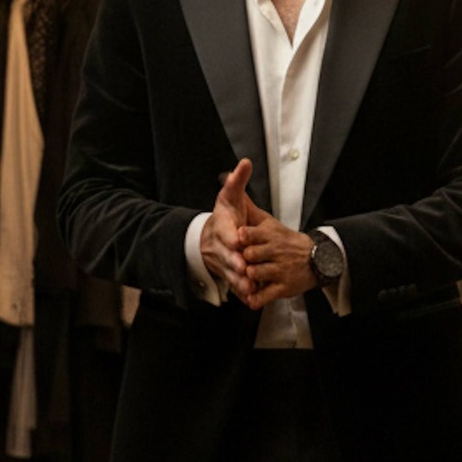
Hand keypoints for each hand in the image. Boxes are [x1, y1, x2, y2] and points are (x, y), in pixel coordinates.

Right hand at [200, 158, 262, 302]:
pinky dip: (242, 293)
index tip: (238, 238)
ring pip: (231, 273)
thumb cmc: (226, 215)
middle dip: (235, 262)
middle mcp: (220, 246)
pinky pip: (235, 285)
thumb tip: (246, 162)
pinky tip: (252, 299)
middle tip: (245, 267)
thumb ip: (238, 181)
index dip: (231, 235)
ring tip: (251, 287)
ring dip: (240, 281)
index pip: (224, 230)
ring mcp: (224, 262)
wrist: (209, 238)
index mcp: (222, 226)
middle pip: (227, 255)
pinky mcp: (229, 275)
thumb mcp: (230, 196)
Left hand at [237, 215, 315, 309]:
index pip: (248, 234)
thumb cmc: (288, 242)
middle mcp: (276, 251)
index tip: (236, 241)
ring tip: (249, 276)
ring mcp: (280, 270)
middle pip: (249, 254)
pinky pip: (265, 295)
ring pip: (254, 274)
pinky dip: (256, 299)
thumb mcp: (272, 224)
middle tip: (241, 261)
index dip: (240, 238)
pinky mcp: (283, 287)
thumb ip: (253, 212)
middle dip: (243, 259)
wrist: (318, 258)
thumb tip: (238, 193)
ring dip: (248, 277)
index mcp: (271, 235)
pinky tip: (251, 298)